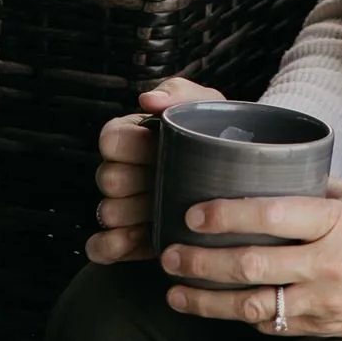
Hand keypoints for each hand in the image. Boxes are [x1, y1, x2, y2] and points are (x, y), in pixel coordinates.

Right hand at [87, 75, 224, 264]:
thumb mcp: (206, 106)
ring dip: (136, 214)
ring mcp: (123, 207)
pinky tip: (140, 237)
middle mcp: (124, 171)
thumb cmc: (218, 137)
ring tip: (168, 210)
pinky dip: (113, 246)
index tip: (158, 147)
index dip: (132, 146)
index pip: (110, 139)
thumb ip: (179, 93)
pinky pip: (100, 248)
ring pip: (108, 212)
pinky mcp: (127, 241)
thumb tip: (147, 100)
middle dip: (138, 181)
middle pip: (108, 178)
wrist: (241, 180)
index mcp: (134, 136)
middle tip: (169, 180)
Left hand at [161, 178, 341, 337]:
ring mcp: (320, 301)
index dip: (228, 214)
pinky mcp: (319, 327)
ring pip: (251, 305)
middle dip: (201, 261)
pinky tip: (218, 308)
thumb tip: (277, 169)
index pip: (272, 215)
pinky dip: (242, 316)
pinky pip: (272, 324)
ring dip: (207, 301)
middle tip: (168, 254)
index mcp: (334, 221)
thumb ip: (320, 186)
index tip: (194, 213)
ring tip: (175, 292)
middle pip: (250, 265)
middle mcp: (324, 263)